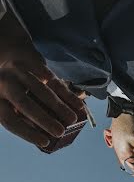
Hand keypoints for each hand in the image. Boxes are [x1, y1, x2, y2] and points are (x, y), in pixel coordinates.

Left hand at [0, 9, 84, 146]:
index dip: (27, 132)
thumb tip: (46, 136)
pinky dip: (67, 94)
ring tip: (72, 120)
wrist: (3, 40)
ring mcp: (17, 69)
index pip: (10, 120)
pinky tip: (79, 105)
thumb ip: (19, 113)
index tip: (45, 142)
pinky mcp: (31, 59)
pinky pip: (52, 80)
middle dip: (44, 119)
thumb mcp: (5, 96)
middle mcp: (3, 81)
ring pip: (40, 91)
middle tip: (60, 132)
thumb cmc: (7, 79)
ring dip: (58, 106)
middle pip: (24, 104)